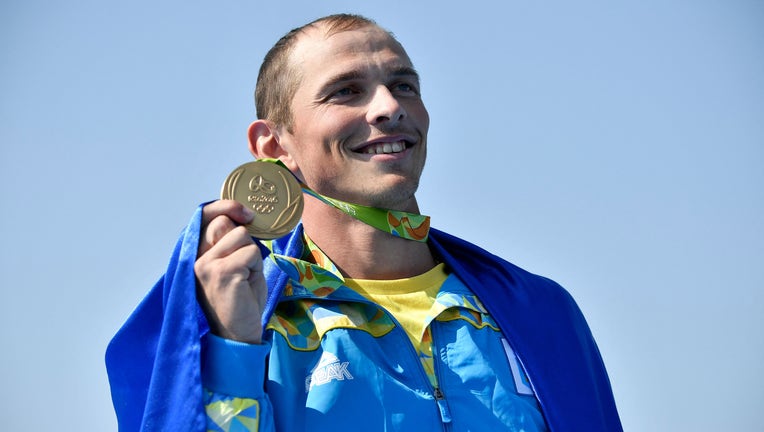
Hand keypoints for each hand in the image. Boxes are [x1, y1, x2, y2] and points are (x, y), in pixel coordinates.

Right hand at [194, 200, 266, 343]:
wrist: (237, 335)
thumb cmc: (239, 300)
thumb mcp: (231, 265)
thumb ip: (228, 242)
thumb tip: (236, 217)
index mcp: (194, 254)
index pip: (205, 215)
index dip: (227, 207)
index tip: (245, 212)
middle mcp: (194, 258)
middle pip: (225, 222)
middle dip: (243, 237)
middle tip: (245, 263)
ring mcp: (205, 265)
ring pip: (241, 235)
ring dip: (252, 254)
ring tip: (244, 277)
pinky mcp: (222, 272)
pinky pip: (251, 252)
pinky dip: (257, 265)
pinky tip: (248, 283)